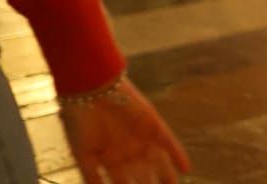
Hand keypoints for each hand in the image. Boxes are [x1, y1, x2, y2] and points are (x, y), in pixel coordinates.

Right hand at [59, 77, 189, 183]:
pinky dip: (177, 155)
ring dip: (167, 177)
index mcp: (111, 160)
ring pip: (159, 163)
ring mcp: (142, 139)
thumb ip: (91, 176)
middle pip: (144, 177)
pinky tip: (186, 168)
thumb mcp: (81, 153)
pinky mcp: (153, 124)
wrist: (90, 90)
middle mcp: (128, 152)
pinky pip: (168, 142)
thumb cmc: (80, 122)